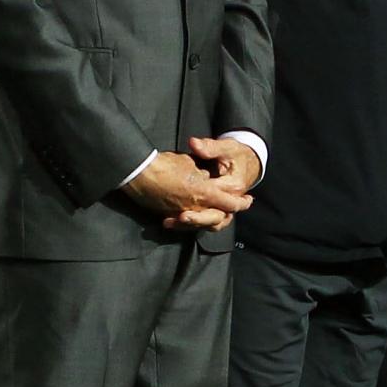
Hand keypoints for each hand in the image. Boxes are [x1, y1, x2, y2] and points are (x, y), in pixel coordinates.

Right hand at [126, 148, 252, 232]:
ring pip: (203, 223)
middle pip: (219, 218)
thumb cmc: (164, 164)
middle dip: (228, 214)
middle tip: (235, 209)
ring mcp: (181, 213)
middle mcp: (194, 207)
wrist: (138, 173)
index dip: (241, 203)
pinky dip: (192, 220)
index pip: (229, 202)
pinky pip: (186, 222)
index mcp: (203, 192)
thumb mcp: (188, 163)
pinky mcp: (169, 215)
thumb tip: (206, 178)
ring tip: (218, 213)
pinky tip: (192, 216)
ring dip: (212, 218)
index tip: (248, 201)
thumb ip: (201, 174)